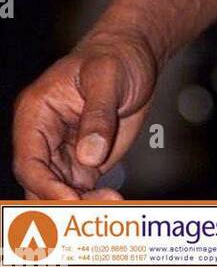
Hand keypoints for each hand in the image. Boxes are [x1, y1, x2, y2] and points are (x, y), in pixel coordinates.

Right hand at [12, 31, 157, 199]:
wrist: (136, 57)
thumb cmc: (116, 57)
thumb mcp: (108, 77)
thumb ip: (98, 114)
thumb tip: (89, 155)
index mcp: (36, 113)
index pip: (29, 162)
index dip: (46, 186)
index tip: (71, 201)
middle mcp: (43, 138)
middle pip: (39, 186)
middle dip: (63, 204)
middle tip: (97, 208)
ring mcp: (63, 154)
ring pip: (58, 196)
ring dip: (81, 208)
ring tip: (113, 203)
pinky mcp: (85, 164)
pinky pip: (81, 194)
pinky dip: (95, 204)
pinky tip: (116, 202)